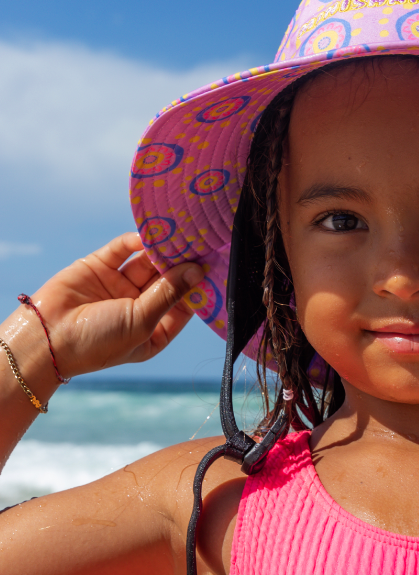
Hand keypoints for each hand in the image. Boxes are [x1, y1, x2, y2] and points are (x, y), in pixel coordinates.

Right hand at [20, 233, 203, 376]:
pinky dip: (137, 241)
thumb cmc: (99, 341)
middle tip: (203, 242)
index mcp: (154, 330)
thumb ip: (169, 293)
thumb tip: (198, 270)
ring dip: (163, 250)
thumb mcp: (142, 320)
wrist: (46, 338)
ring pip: (148, 263)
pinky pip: (123, 250)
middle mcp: (139, 307)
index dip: (198, 287)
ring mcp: (119, 286)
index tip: (215, 267)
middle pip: (169, 280)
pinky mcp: (99, 267)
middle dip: (184, 263)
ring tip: (182, 233)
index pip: (184, 305)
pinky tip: (152, 234)